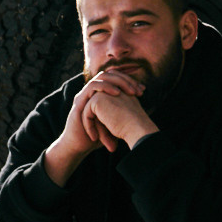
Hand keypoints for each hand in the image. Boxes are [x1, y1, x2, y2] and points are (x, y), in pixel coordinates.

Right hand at [42, 69, 150, 185]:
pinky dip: (105, 88)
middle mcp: (92, 92)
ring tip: (129, 92)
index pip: (117, 78)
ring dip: (117, 82)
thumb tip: (143, 112)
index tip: (143, 90)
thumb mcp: (115, 124)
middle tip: (138, 90)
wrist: (79, 147)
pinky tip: (117, 94)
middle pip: (110, 74)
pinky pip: (92, 87)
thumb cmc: (98, 137)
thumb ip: (124, 116)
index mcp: (100, 94)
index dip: (130, 81)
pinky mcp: (79, 101)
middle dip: (126, 80)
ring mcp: (85, 95)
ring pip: (101, 76)